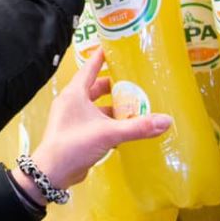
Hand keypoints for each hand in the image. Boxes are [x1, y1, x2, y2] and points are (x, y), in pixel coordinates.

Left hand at [11, 49, 171, 203]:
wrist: (53, 172)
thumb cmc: (74, 145)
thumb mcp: (108, 133)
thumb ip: (138, 127)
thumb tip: (166, 121)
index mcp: (74, 94)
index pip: (89, 69)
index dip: (101, 58)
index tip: (113, 48)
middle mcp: (72, 103)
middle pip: (95, 87)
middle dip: (114, 85)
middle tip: (135, 80)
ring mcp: (72, 119)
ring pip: (96, 106)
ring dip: (114, 106)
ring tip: (136, 104)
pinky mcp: (76, 133)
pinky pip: (96, 121)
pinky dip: (110, 121)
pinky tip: (126, 126)